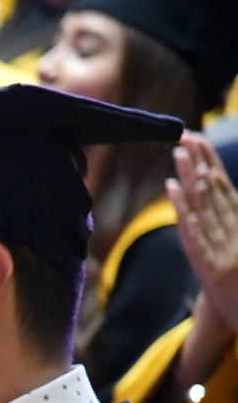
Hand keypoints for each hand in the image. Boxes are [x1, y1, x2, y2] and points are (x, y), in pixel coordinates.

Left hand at [167, 132, 237, 334]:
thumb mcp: (236, 249)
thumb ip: (229, 219)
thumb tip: (213, 192)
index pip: (225, 188)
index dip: (210, 162)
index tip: (197, 138)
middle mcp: (236, 233)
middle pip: (215, 192)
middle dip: (200, 162)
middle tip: (184, 135)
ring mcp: (224, 250)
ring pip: (205, 207)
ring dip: (191, 178)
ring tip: (179, 153)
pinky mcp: (211, 268)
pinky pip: (195, 235)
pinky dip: (184, 211)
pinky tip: (172, 192)